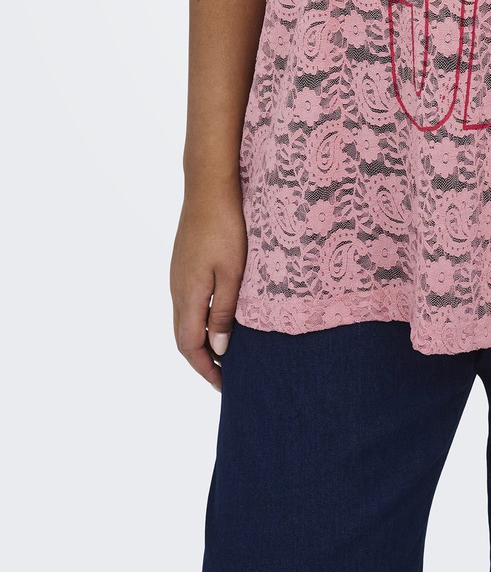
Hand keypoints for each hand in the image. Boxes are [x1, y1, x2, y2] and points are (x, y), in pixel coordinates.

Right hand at [170, 184, 247, 390]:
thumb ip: (224, 311)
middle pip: (183, 337)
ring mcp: (178, 275)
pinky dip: (200, 320)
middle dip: (202, 360)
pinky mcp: (183, 262)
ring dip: (201, 340)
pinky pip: (187, 302)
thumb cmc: (226, 227)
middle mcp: (177, 289)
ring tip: (225, 352)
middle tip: (225, 376)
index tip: (224, 386)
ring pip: (184, 319)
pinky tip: (217, 317)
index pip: (189, 346)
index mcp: (187, 295)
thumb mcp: (232, 273)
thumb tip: (217, 348)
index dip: (206, 369)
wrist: (208, 186)